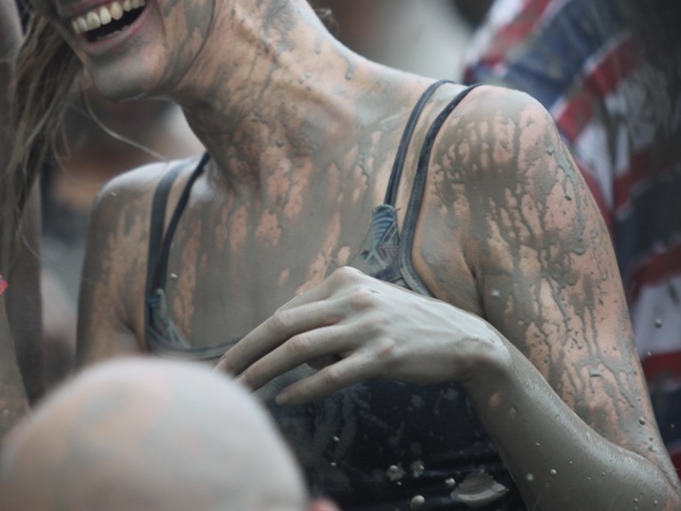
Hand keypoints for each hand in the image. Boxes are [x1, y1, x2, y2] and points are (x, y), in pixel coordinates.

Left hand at [215, 267, 508, 405]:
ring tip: (241, 391)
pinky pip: (333, 374)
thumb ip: (327, 316)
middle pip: (283, 325)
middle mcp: (351, 297)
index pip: (286, 310)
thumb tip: (290, 349)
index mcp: (342, 279)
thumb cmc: (405, 324)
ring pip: (300, 349)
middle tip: (220, 375)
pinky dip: (304, 389)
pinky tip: (285, 400)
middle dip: (245, 352)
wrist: (460, 338)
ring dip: (264, 372)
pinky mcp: (383, 356)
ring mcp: (367, 326)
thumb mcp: (365, 304)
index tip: (233, 360)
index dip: (255, 338)